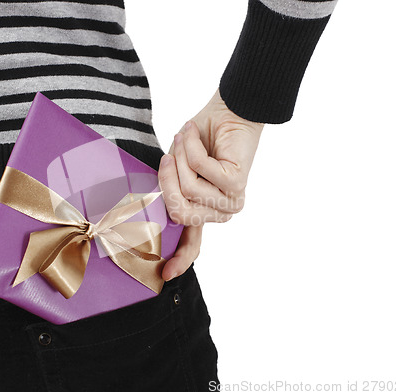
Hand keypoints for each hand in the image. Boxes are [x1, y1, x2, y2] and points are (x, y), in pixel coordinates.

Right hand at [159, 89, 262, 280]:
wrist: (228, 112)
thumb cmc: (201, 139)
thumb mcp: (178, 169)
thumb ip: (172, 191)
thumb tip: (158, 206)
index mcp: (206, 212)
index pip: (193, 243)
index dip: (180, 258)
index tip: (165, 275)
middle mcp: (221, 212)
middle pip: (178, 212)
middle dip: (166, 179)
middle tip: (169, 153)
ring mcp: (231, 201)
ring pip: (186, 189)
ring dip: (179, 157)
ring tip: (186, 138)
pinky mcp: (237, 184)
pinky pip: (199, 169)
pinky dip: (190, 146)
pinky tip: (193, 134)